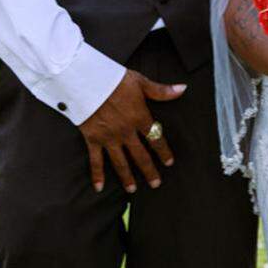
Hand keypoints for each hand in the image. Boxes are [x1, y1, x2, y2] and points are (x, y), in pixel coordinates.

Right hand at [79, 70, 184, 192]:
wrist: (84, 79)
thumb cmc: (113, 78)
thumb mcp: (139, 82)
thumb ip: (161, 90)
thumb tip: (183, 89)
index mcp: (139, 117)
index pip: (156, 138)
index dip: (164, 151)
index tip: (169, 163)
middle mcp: (126, 131)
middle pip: (141, 156)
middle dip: (149, 171)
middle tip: (156, 184)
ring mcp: (109, 137)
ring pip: (120, 162)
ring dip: (127, 177)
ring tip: (133, 190)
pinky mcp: (92, 138)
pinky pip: (95, 160)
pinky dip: (97, 175)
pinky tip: (99, 188)